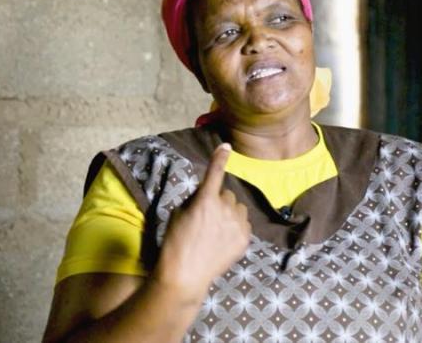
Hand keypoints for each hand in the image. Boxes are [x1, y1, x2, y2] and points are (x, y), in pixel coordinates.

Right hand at [152, 143, 251, 303]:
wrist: (186, 275)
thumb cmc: (175, 243)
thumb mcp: (179, 214)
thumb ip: (196, 199)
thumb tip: (208, 193)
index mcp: (205, 200)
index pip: (215, 173)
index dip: (220, 158)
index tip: (226, 146)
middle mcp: (225, 208)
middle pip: (227, 194)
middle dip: (219, 201)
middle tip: (206, 218)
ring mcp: (238, 224)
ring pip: (238, 208)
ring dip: (229, 213)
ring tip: (215, 231)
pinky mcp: (245, 238)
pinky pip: (244, 224)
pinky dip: (236, 228)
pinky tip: (222, 241)